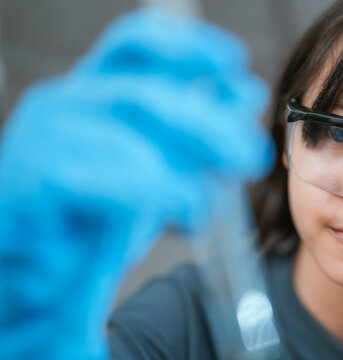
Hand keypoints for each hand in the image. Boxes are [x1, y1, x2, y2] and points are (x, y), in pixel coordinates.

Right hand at [0, 9, 272, 358]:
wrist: (43, 273)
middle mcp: (66, 103)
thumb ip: (197, 136)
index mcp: (96, 91)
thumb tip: (247, 99)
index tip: (237, 64)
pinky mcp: (25, 184)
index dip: (189, 48)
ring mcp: (40, 139)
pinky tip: (175, 216)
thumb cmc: (100, 215)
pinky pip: (86, 181)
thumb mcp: (159, 169)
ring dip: (176, 170)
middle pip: (141, 93)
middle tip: (248, 155)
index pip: (138, 46)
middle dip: (204, 124)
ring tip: (201, 205)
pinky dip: (139, 196)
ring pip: (119, 137)